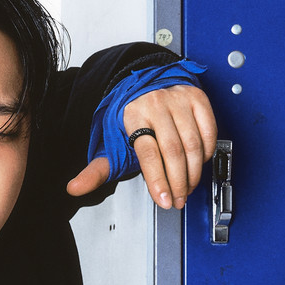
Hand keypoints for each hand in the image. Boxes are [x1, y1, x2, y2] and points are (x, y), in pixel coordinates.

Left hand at [66, 85, 217, 208]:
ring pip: (193, 144)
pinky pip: (209, 131)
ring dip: (194, 173)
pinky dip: (207, 152)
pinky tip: (199, 163)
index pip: (148, 154)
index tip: (163, 199)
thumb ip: (96, 170)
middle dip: (178, 182)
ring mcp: (179, 101)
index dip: (158, 180)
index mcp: (133, 116)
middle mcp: (156, 105)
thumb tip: (74, 188)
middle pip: (173, 151)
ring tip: (187, 187)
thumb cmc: (133, 118)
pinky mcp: (197, 98)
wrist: (149, 84)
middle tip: (177, 200)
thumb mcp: (113, 143)